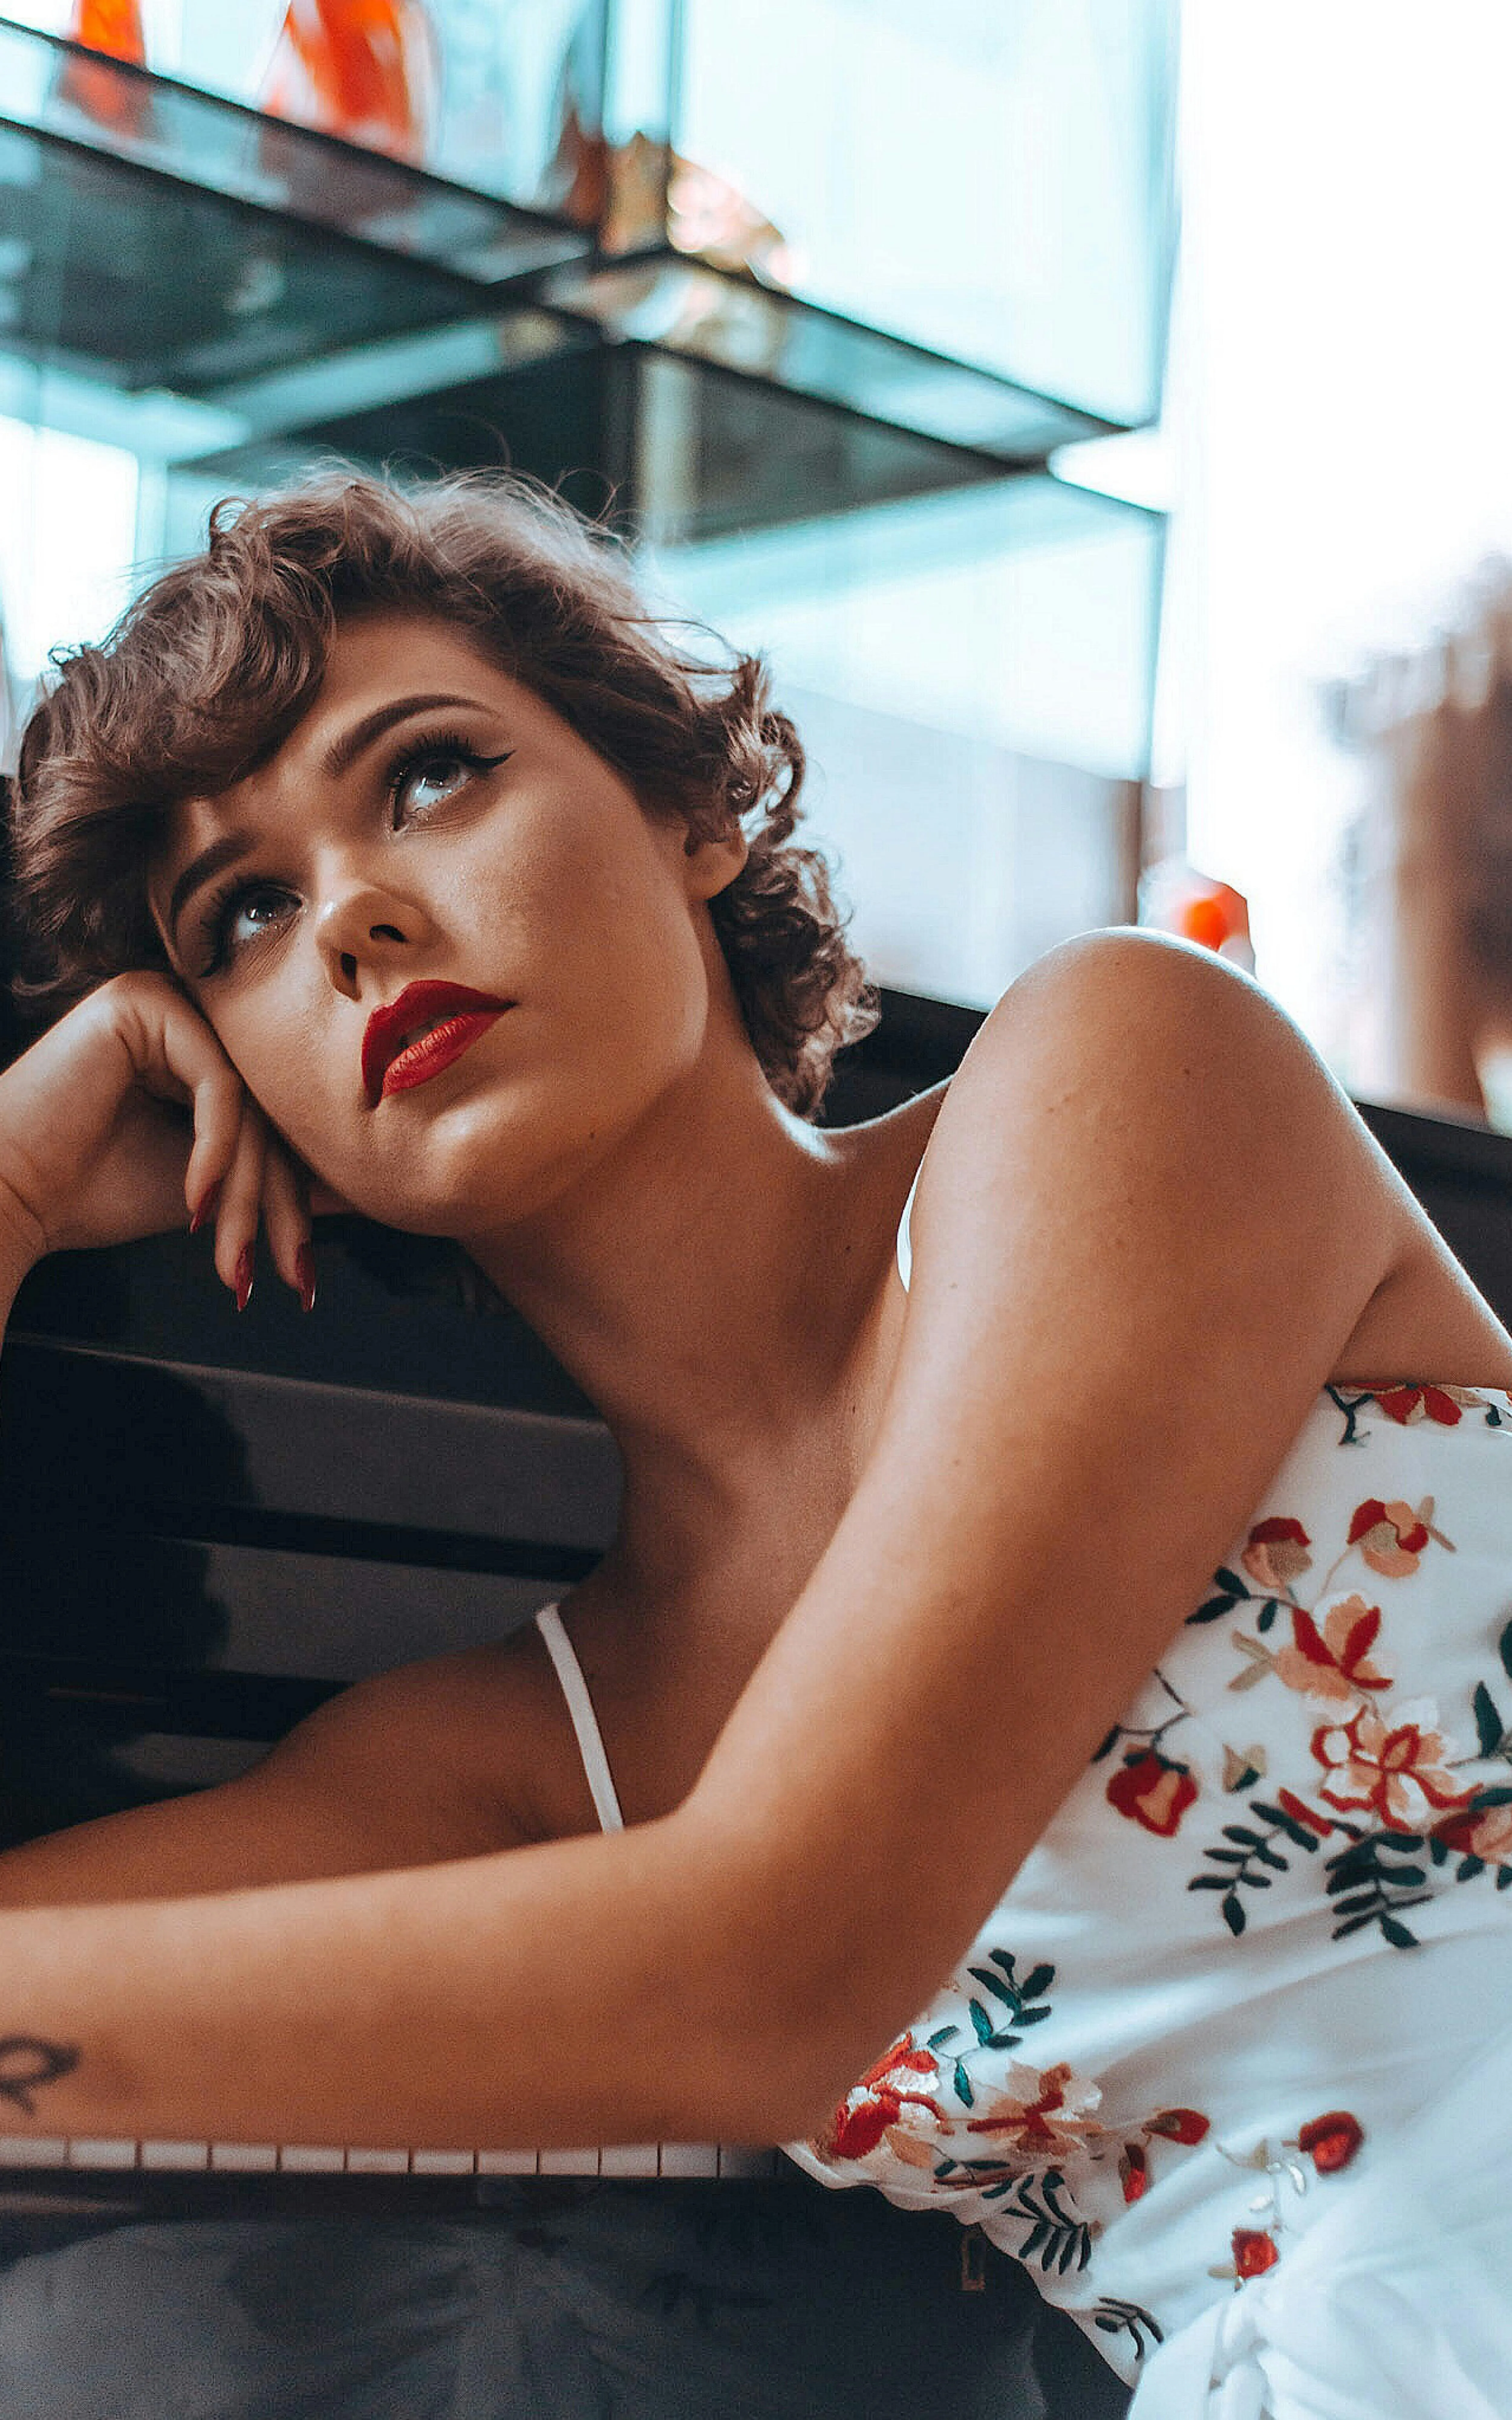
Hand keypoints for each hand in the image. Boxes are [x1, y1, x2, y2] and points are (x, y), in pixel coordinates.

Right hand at [0, 971, 349, 1302]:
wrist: (12, 1195)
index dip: (293, 1198)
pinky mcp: (143, 1003)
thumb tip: (360, 1191)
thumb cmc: (95, 1190)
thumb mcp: (210, 1190)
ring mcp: (165, 1000)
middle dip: (276, 1206)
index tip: (302, 1274)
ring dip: (246, 1194)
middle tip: (288, 1277)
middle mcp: (187, 1014)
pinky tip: (196, 1204)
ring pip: (249, 1104)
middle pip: (267, 1111)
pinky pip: (217, 1085)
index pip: (272, 1119)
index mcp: (200, 1049)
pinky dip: (215, 1152)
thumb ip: (276, 1179)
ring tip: (234, 1261)